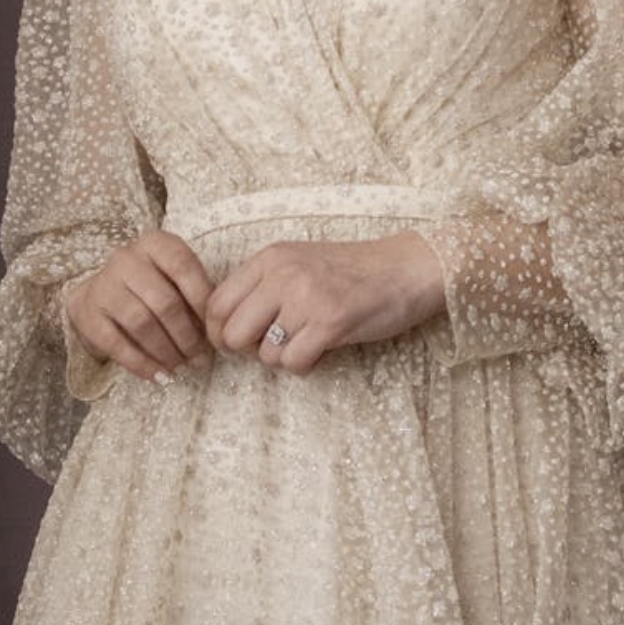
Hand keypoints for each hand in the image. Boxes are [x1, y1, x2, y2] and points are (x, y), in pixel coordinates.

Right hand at [65, 230, 215, 382]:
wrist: (99, 293)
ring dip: (166, 351)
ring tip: (182, 367)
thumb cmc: (150, 285)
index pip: (183, 267)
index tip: (214, 328)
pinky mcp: (88, 314)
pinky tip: (158, 376)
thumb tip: (218, 328)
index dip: (202, 300)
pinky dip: (141, 364)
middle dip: (187, 335)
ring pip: (141, 323)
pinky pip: (116, 344)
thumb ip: (195, 292)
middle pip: (164, 301)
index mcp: (155, 244)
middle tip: (200, 358)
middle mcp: (126, 259)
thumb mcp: (174, 277)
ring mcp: (104, 285)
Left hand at [206, 232, 444, 374]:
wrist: (408, 267)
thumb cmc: (353, 271)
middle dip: (248, 352)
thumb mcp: (299, 263)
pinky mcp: (331, 321)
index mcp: (269, 258)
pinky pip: (294, 363)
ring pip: (264, 355)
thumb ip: (263, 287)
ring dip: (283, 359)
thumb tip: (226, 329)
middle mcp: (282, 274)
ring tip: (308, 343)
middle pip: (231, 334)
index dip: (220, 332)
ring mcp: (306, 297)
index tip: (240, 343)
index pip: (215, 304)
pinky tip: (322, 350)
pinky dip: (305, 366)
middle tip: (274, 348)